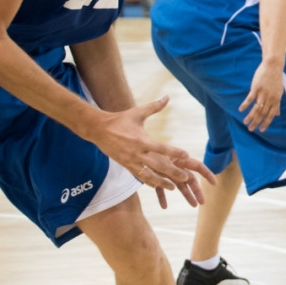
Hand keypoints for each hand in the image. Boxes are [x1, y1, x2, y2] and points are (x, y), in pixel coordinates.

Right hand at [92, 97, 214, 208]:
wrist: (98, 129)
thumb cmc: (120, 120)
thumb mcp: (137, 112)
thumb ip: (154, 107)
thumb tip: (167, 97)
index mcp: (140, 140)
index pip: (161, 148)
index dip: (174, 152)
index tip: (187, 155)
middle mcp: (136, 153)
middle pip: (157, 166)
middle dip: (172, 173)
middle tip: (186, 178)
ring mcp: (130, 161)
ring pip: (148, 176)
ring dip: (161, 182)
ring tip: (174, 187)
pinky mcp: (126, 166)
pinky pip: (139, 176)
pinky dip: (149, 182)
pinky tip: (159, 186)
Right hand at [238, 57, 283, 131]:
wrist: (273, 66)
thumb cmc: (276, 79)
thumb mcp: (279, 92)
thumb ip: (277, 104)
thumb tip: (277, 114)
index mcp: (276, 100)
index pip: (271, 115)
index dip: (266, 123)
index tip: (261, 130)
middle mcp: (270, 99)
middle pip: (262, 114)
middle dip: (256, 122)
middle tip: (250, 129)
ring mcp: (263, 94)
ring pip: (256, 108)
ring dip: (250, 116)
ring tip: (245, 122)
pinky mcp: (256, 88)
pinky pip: (250, 99)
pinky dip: (245, 105)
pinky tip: (241, 110)